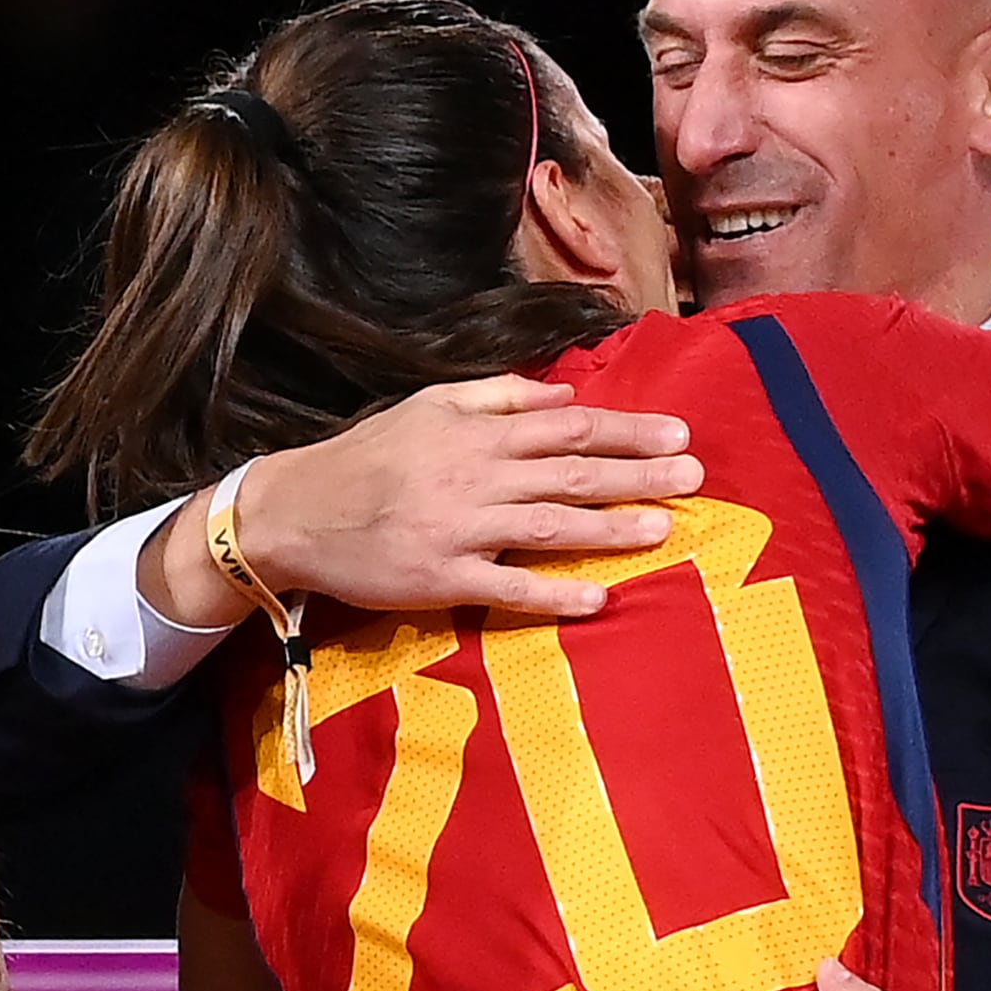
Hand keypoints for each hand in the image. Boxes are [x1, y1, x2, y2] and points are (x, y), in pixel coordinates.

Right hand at [144, 373, 700, 627]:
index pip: (568, 426)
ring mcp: (461, 529)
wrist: (295, 512)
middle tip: (694, 476)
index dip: (627, 429)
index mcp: (476, 432)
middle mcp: (475, 475)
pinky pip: (507, 587)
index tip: (679, 434)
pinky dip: (553, 592)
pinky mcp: (442, 578)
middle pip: (572, 472)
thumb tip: (562, 393)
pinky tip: (597, 597)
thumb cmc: (366, 457)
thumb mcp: (427, 405)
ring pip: (550, 525)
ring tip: (663, 529)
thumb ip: (497, 395)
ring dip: (611, 527)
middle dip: (639, 473)